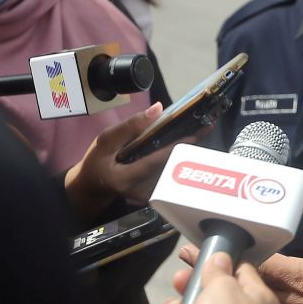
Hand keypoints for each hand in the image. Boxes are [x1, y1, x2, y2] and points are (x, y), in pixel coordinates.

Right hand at [64, 102, 197, 220]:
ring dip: (188, 150)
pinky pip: (172, 172)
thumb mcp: (105, 141)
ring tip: (203, 130)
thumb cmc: (97, 162)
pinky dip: (180, 156)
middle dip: (190, 146)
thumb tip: (158, 108)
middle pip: (172, 165)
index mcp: (127, 179)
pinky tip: (189, 142)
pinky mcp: (157, 194)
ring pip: (175, 169)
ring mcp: (152, 195)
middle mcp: (143, 191)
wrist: (94, 187)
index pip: (156, 161)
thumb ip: (130, 126)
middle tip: (208, 126)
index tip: (195, 133)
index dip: (176, 147)